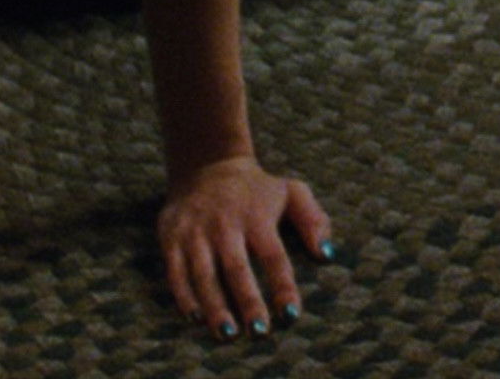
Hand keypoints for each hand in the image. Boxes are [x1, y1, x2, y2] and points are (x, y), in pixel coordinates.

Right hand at [160, 155, 329, 337]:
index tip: (291, 314)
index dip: (282, 286)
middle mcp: (226, 225)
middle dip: (247, 301)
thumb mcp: (292, 192)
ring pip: (204, 274)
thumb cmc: (257, 189)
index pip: (273, 256)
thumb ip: (313, 220)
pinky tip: (194, 316)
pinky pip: (175, 271)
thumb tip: (327, 254)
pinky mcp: (172, 237)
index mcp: (257, 217)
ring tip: (227, 333)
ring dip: (215, 305)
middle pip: (237, 268)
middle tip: (258, 331)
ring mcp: (196, 231)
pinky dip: (184, 295)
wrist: (207, 166)